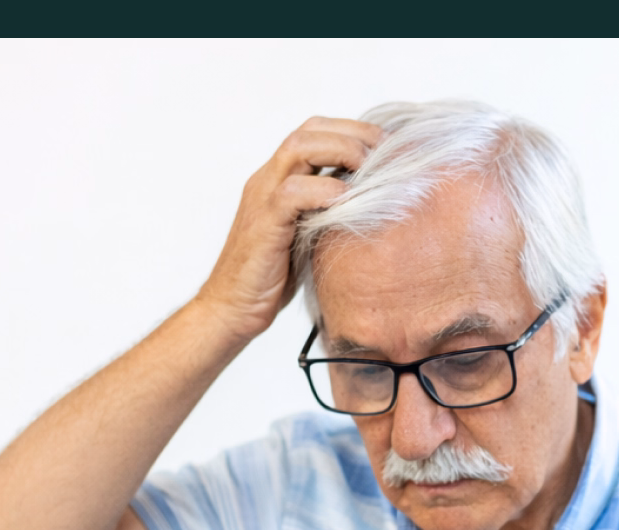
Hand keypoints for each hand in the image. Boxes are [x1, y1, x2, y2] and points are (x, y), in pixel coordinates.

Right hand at [193, 116, 382, 341]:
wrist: (231, 309)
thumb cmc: (273, 278)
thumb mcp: (308, 235)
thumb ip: (329, 211)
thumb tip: (374, 202)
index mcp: (278, 178)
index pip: (314, 132)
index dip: (352, 130)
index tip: (387, 146)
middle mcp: (267, 179)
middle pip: (309, 130)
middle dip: (353, 133)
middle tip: (386, 152)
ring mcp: (262, 198)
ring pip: (298, 148)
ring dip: (341, 151)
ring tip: (370, 170)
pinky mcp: (263, 224)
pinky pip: (292, 192)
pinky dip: (324, 190)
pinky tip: (347, 201)